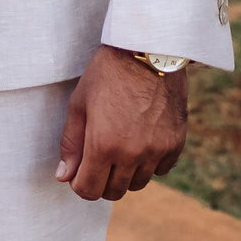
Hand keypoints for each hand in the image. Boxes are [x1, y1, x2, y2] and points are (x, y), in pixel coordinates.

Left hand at [56, 47, 186, 200]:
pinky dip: (150, 162)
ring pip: (138, 183)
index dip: (79, 183)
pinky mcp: (176, 142)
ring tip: (121, 146)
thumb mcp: (79, 103)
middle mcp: (132, 154)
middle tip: (98, 158)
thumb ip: (71, 143)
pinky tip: (142, 141)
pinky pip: (161, 169)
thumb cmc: (108, 72)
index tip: (79, 170)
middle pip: (114, 191)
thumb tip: (64, 176)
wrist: (149, 49)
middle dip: (101, 180)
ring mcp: (157, 150)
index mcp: (103, 145)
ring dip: (126, 173)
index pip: (88, 190)